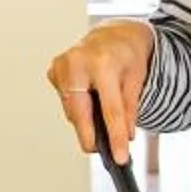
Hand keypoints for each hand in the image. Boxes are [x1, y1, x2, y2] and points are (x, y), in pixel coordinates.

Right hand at [44, 20, 157, 161]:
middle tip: (101, 150)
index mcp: (103, 63)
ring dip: (84, 120)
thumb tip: (124, 136)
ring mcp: (61, 66)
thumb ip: (130, 109)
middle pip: (81, 113)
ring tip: (99, 119)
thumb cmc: (126, 54)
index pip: (110, 110)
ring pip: (71, 109)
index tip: (119, 157)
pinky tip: (88, 100)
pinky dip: (77, 106)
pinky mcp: (53, 71)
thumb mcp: (137, 80)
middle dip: (90, 136)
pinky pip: (65, 100)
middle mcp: (77, 62)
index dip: (115, 137)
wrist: (114, 34)